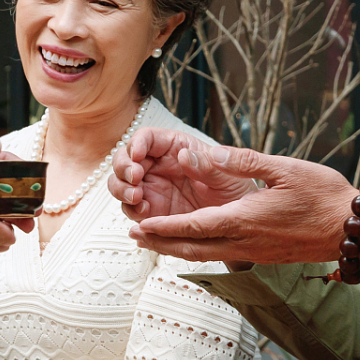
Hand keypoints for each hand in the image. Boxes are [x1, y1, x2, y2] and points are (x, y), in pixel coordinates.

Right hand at [109, 130, 258, 223]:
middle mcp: (157, 166)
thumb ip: (207, 165)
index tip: (137, 155)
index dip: (136, 144)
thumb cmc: (234, 190)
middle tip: (134, 179)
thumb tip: (185, 155)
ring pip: (121, 184)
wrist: (238, 222)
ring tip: (137, 198)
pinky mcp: (151, 212)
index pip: (146, 138)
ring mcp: (152, 189)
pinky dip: (131, 211)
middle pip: (125, 159)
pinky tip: (144, 214)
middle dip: (123, 168)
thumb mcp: (227, 175)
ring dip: (122, 190)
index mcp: (174, 148)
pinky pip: (131, 210)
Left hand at [124, 146, 359, 265]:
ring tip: (155, 242)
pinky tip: (197, 242)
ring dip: (178, 249)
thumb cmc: (321, 194)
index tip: (137, 226)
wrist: (353, 230)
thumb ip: (240, 160)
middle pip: (192, 249)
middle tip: (133, 236)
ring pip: (206, 255)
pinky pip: (223, 256)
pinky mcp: (264, 255)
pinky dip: (201, 250)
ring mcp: (254, 253)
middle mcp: (244, 242)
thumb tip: (200, 152)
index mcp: (243, 220)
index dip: (162, 228)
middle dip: (160, 243)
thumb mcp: (281, 169)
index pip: (192, 227)